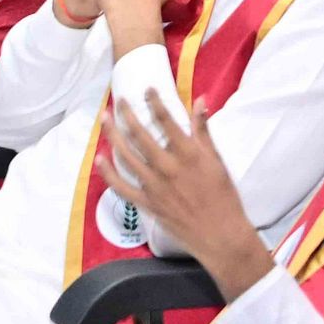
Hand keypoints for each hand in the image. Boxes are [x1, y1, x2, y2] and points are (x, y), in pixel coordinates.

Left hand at [101, 96, 274, 296]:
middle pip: (140, 134)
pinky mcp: (147, 204)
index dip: (154, 101)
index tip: (147, 89)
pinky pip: (121, 187)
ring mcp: (154, 186)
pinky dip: (108, 173)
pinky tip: (100, 158)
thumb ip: (203, 130)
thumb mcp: (217, 160)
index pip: (166, 120)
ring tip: (105, 119)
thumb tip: (200, 100)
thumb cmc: (224, 196)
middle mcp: (167, 167)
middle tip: (120, 100)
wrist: (220, 235)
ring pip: (126, 156)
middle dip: (127, 114)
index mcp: (187, 154)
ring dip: (113, 135)